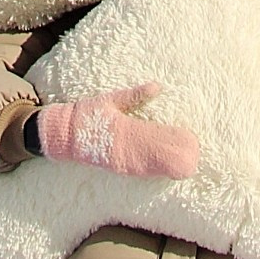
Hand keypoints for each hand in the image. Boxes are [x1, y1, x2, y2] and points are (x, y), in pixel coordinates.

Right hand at [32, 83, 200, 178]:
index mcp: (123, 130)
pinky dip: (154, 171)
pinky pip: (138, 172)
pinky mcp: (116, 167)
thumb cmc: (87, 113)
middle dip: (174, 155)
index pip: (152, 135)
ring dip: (167, 166)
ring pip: (148, 167)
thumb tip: (157, 87)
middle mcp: (123, 149)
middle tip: (195, 153)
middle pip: (154, 155)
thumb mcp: (110, 99)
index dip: (171, 138)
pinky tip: (167, 172)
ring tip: (187, 165)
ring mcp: (119, 161)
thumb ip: (134, 95)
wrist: (64, 133)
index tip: (188, 137)